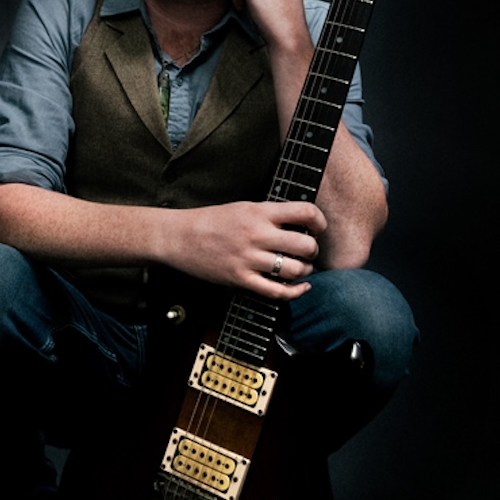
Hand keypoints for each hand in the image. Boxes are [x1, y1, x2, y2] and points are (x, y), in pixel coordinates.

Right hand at [166, 200, 325, 300]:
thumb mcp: (244, 207)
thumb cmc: (211, 221)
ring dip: (305, 271)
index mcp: (259, 212)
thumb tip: (301, 223)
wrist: (179, 237)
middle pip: (305, 245)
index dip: (319, 221)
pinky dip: (295, 292)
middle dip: (313, 250)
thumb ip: (271, 214)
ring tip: (300, 268)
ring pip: (295, 270)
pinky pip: (277, 292)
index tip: (317, 228)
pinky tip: (300, 287)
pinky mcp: (241, 279)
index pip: (305, 212)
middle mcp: (257, 234)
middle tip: (308, 251)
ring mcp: (249, 259)